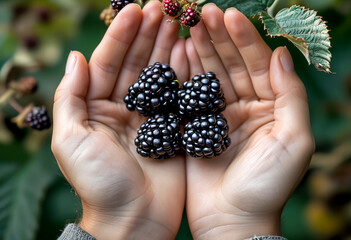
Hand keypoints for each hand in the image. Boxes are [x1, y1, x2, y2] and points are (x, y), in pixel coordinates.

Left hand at [51, 2, 187, 239]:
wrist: (133, 218)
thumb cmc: (99, 183)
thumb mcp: (70, 140)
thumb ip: (70, 98)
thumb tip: (76, 58)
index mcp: (96, 108)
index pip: (107, 62)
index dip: (121, 36)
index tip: (135, 10)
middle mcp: (122, 108)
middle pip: (135, 63)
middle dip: (147, 35)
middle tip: (163, 8)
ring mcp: (149, 117)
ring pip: (157, 75)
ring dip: (166, 47)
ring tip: (178, 22)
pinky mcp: (171, 128)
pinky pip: (176, 95)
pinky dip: (184, 73)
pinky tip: (190, 52)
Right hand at [185, 4, 314, 239]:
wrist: (232, 220)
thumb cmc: (267, 185)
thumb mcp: (294, 140)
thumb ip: (292, 96)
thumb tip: (281, 54)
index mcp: (271, 107)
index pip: (258, 64)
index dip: (244, 39)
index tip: (228, 16)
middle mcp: (246, 106)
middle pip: (232, 65)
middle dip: (218, 38)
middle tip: (202, 14)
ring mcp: (219, 116)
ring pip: (210, 76)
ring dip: (200, 51)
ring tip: (189, 28)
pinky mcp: (197, 127)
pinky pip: (191, 96)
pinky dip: (185, 76)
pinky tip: (178, 55)